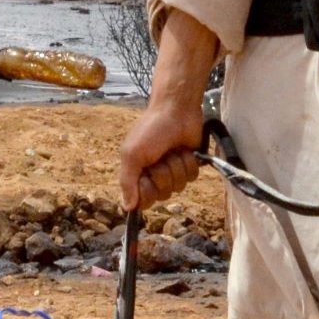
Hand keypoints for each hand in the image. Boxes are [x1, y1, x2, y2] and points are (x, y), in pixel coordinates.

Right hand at [118, 98, 204, 212]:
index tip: (146, 177)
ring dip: (176, 167)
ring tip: (172, 151)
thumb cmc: (151, 130)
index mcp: (137, 173)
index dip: (146, 192)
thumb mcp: (132, 154)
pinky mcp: (189, 165)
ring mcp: (173, 170)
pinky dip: (188, 163)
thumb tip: (127, 208)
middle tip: (160, 158)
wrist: (176, 110)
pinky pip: (191, 177)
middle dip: (163, 175)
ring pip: (178, 187)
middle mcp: (154, 175)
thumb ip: (127, 182)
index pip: (143, 201)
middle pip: (162, 195)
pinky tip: (183, 150)